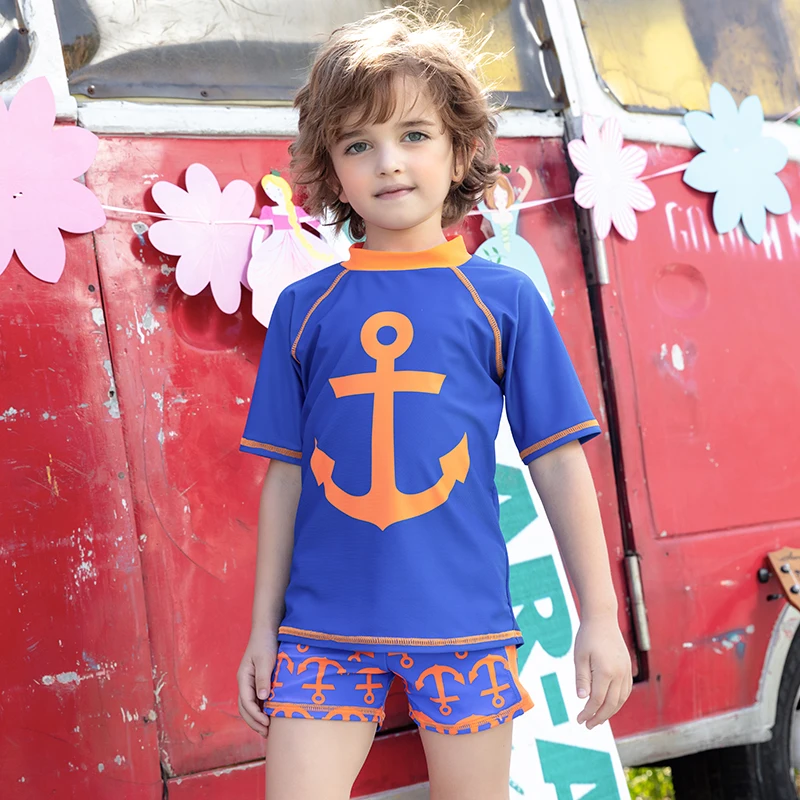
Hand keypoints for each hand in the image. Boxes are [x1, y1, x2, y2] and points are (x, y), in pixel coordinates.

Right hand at [237, 633, 277, 737]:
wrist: (267, 629)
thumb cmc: (265, 643)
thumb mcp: (265, 660)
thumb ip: (262, 678)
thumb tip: (262, 699)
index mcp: (243, 678)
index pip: (246, 702)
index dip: (255, 715)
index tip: (267, 723)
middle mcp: (244, 682)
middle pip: (245, 708)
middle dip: (254, 722)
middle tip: (266, 733)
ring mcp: (250, 682)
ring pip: (250, 705)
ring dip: (256, 718)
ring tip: (267, 730)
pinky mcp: (258, 680)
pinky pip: (257, 699)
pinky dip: (261, 710)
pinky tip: (270, 716)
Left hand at [574, 614, 632, 729]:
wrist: (602, 619)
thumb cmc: (587, 636)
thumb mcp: (579, 656)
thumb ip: (582, 678)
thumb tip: (582, 699)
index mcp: (605, 671)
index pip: (597, 700)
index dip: (588, 712)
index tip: (579, 720)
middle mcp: (619, 674)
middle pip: (611, 704)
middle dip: (599, 717)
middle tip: (588, 725)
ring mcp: (626, 671)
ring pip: (620, 700)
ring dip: (609, 712)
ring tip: (597, 719)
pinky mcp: (628, 668)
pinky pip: (625, 691)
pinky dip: (617, 702)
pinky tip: (608, 705)